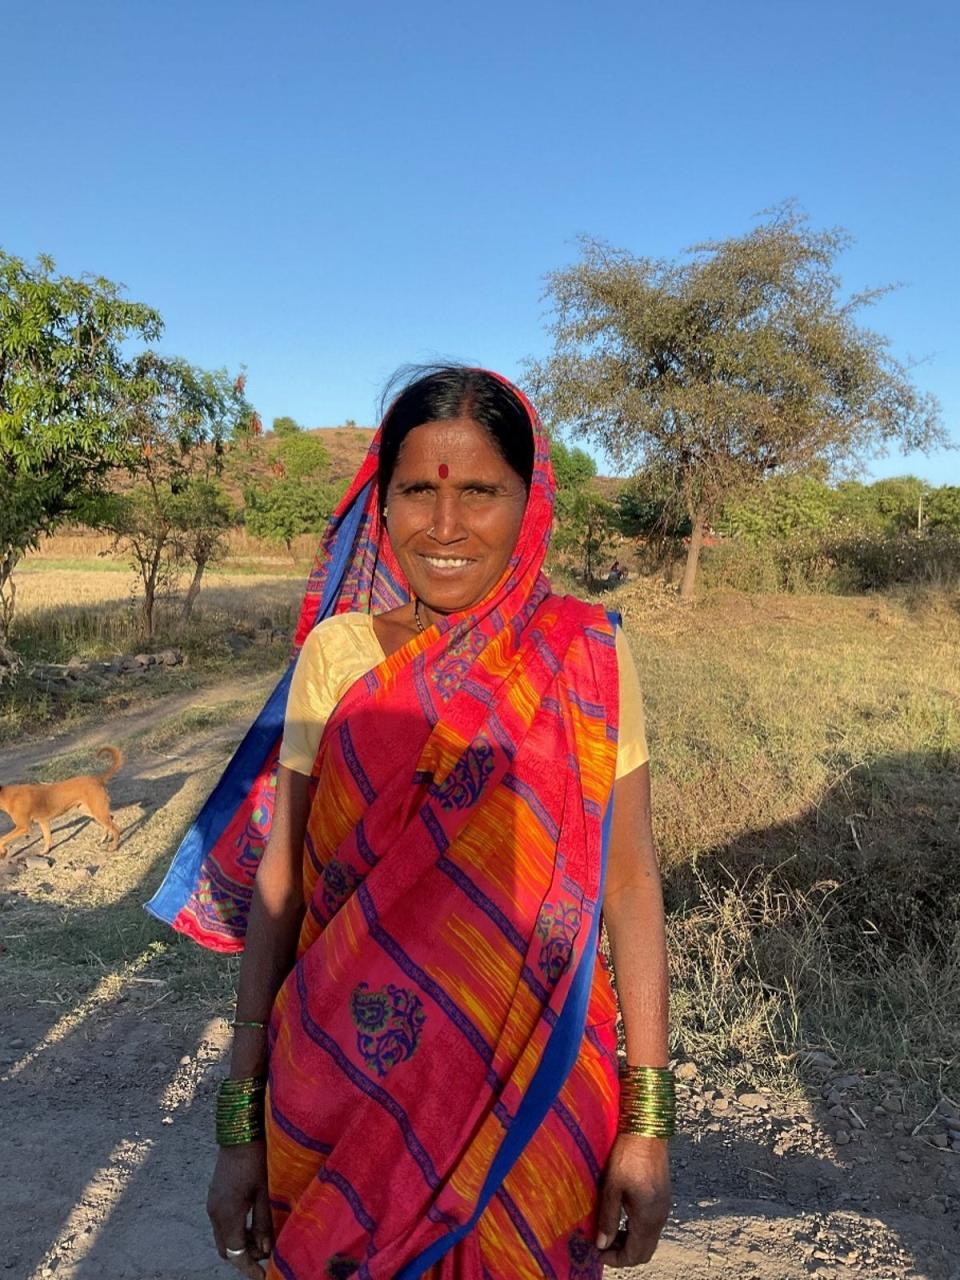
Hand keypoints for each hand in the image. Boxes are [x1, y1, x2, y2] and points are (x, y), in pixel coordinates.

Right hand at [206, 1141, 272, 1277]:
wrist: (239, 1135)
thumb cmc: (256, 1161)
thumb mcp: (264, 1193)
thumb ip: (264, 1223)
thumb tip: (266, 1250)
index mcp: (228, 1214)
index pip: (236, 1253)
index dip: (248, 1267)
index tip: (262, 1276)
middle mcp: (215, 1214)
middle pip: (226, 1249)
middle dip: (243, 1258)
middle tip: (264, 1257)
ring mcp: (212, 1205)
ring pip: (223, 1238)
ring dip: (239, 1244)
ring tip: (261, 1240)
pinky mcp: (214, 1198)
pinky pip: (221, 1225)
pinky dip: (234, 1232)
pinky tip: (251, 1225)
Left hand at [596, 1133, 670, 1267]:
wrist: (647, 1130)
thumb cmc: (627, 1156)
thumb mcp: (612, 1187)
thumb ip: (608, 1218)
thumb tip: (601, 1245)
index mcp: (648, 1218)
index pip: (635, 1254)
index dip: (616, 1260)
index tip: (598, 1254)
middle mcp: (660, 1217)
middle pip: (645, 1252)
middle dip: (624, 1255)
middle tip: (603, 1246)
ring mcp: (664, 1207)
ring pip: (649, 1239)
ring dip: (631, 1242)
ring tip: (609, 1231)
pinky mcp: (663, 1197)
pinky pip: (652, 1225)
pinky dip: (637, 1230)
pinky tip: (622, 1218)